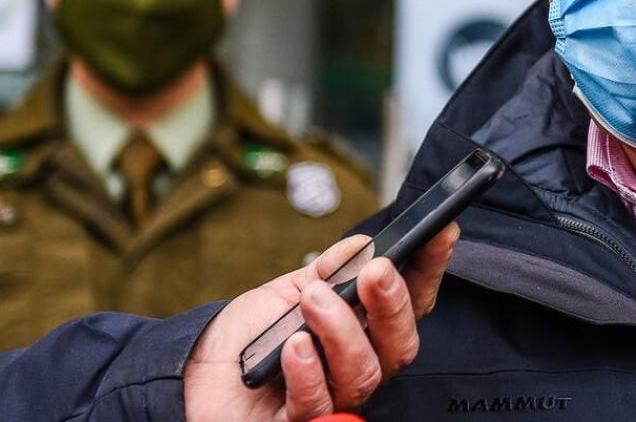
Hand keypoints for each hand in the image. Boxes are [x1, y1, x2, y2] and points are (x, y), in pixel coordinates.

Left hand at [183, 224, 458, 420]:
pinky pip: (317, 403)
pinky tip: (294, 346)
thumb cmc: (247, 337)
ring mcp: (334, 397)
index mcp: (366, 330)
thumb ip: (328, 270)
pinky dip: (308, 372)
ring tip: (313, 300)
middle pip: (399, 344)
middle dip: (392, 304)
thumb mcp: (288, 291)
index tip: (439, 233)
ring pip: (363, 372)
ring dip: (341, 330)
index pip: (412, 301)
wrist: (196, 373)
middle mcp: (359, 365)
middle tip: (375, 272)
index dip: (430, 270)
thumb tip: (365, 244)